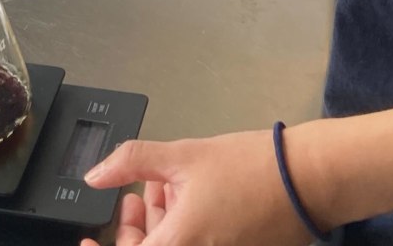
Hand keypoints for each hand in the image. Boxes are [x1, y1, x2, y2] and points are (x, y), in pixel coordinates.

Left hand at [78, 130, 320, 245]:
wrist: (304, 181)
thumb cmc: (247, 167)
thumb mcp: (182, 155)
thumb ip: (133, 162)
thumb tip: (95, 176)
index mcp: (180, 245)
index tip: (88, 238)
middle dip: (132, 233)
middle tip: (131, 199)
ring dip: (158, 227)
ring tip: (158, 189)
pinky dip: (181, 230)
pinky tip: (182, 199)